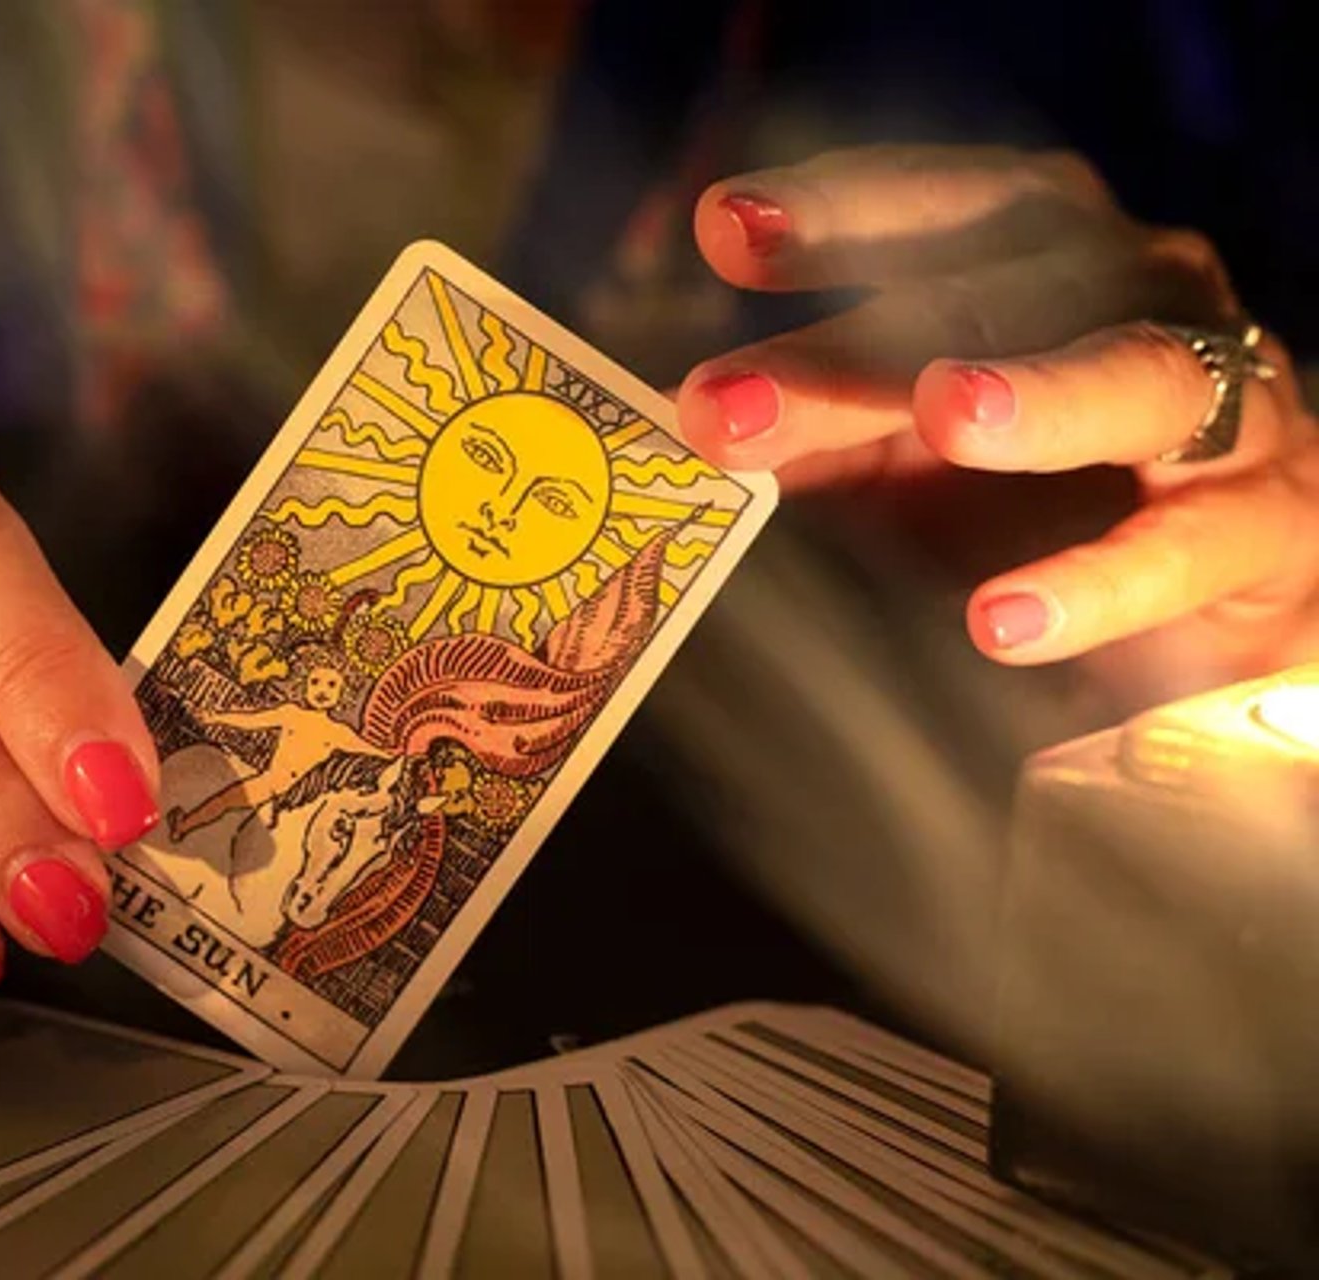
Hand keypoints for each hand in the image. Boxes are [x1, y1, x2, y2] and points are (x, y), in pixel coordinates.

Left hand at [675, 146, 1318, 685]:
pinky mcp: (1270, 516)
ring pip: (1136, 375)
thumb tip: (688, 423)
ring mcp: (1224, 392)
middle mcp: (1139, 286)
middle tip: (726, 401)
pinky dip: (1103, 578)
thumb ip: (818, 424)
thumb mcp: (905, 445)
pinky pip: (1196, 537)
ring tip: (946, 417)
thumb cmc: (1038, 487)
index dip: (839, 211)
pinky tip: (1006, 620)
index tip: (726, 230)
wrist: (1213, 584)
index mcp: (1042, 247)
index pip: (942, 200)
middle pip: (1001, 294)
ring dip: (1037, 395)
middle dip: (857, 350)